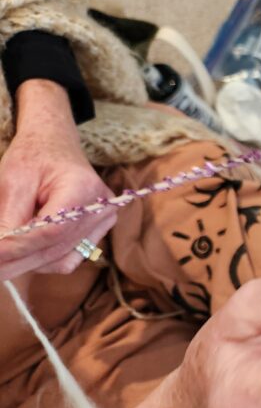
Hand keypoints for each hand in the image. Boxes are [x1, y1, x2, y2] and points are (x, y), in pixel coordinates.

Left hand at [0, 79, 114, 279]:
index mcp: (83, 188)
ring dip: (28, 263)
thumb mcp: (12, 182)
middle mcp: (101, 208)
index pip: (51, 231)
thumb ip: (8, 219)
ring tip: (4, 258)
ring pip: (61, 260)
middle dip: (18, 262)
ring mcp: (103, 221)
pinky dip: (43, 259)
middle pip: (56, 249)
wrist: (55, 144)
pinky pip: (69, 258)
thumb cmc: (33, 157)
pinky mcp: (98, 230)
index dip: (18, 248)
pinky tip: (25, 251)